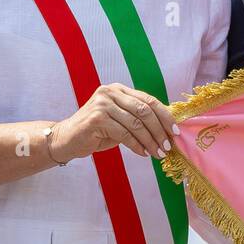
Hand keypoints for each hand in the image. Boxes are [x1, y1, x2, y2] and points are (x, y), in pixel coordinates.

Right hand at [50, 83, 178, 161]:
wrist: (67, 139)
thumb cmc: (98, 131)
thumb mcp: (121, 120)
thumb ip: (139, 118)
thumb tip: (168, 127)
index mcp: (119, 89)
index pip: (149, 100)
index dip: (165, 116)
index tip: (176, 132)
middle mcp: (111, 92)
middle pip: (145, 110)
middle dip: (160, 130)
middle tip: (167, 146)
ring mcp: (102, 104)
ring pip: (136, 124)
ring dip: (150, 141)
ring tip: (158, 153)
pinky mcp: (96, 118)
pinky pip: (124, 134)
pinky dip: (137, 145)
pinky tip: (143, 153)